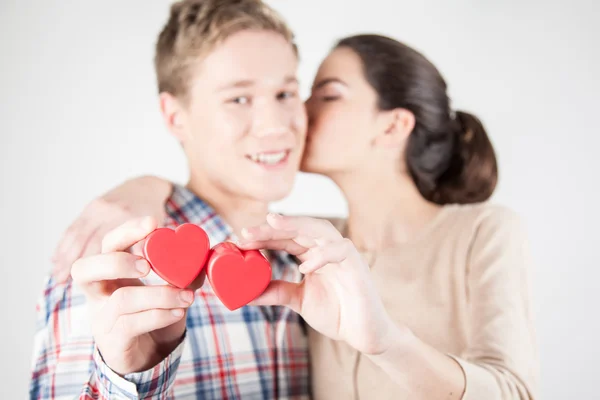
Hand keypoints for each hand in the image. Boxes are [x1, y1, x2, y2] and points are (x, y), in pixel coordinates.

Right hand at [52, 176, 171, 281]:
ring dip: (65, 257)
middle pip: (90, 240)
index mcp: (130, 217)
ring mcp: (98, 207)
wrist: (145, 188)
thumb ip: (148, 245)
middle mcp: (111, 211)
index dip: (99, 264)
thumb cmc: (154, 217)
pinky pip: (73, 228)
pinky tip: (56, 261)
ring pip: (77, 235)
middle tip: (65, 283)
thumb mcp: (156, 230)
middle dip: (77, 263)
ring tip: (58, 278)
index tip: (88, 281)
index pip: (111, 243)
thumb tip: (142, 264)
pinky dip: (63, 245)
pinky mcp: (90, 207)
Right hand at [71, 217, 193, 374]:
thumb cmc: (154, 315)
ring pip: (120, 299)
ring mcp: (102, 318)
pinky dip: (159, 315)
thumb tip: (202, 256)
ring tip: (188, 296)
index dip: (125, 231)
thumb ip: (183, 273)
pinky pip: (131, 324)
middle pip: (83, 269)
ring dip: (159, 295)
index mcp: (111, 272)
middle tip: (148, 264)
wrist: (149, 358)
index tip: (153, 223)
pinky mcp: (113, 341)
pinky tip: (179, 312)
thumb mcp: (169, 289)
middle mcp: (99, 293)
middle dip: (116, 261)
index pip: (107, 245)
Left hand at [238, 214, 396, 354]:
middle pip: (298, 228)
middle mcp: (326, 248)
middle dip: (272, 227)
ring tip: (272, 224)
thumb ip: (276, 292)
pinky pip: (340, 251)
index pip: (285, 237)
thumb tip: (244, 293)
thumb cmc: (337, 313)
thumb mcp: (298, 300)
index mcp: (312, 254)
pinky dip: (322, 255)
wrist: (364, 333)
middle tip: (246, 231)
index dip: (264, 236)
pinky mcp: (357, 264)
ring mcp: (342, 254)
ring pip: (319, 229)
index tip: (240, 240)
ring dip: (295, 225)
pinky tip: (304, 266)